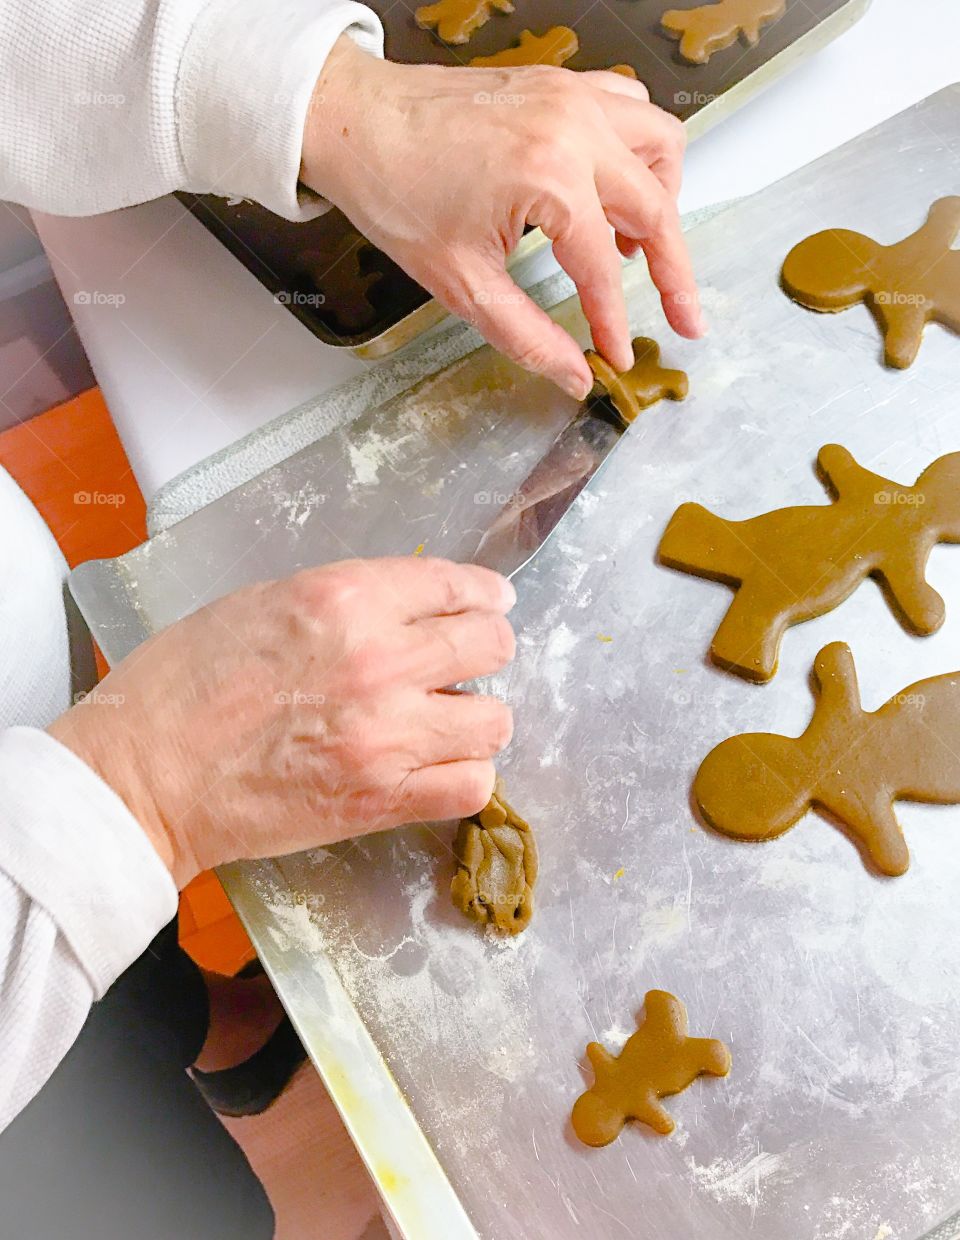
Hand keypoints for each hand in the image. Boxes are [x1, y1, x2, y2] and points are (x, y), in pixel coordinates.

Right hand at [49, 558, 515, 888]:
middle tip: (472, 657)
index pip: (452, 584)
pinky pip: (471, 787)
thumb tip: (402, 610)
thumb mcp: (262, 604)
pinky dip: (464, 776)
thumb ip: (343, 603)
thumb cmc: (182, 683)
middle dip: (486, 645)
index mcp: (343, 599)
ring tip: (448, 719)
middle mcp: (379, 661)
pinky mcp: (382, 800)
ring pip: (494, 719)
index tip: (491, 600)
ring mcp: (386, 735)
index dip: (480, 591)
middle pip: (489, 644)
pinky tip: (437, 768)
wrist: (143, 777)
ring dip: (477, 716)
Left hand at [301, 37, 702, 400]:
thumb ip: (527, 336)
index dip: (616, 321)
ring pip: (659, 145)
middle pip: (656, 207)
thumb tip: (575, 375)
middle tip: (684, 317)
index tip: (620, 354)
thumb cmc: (394, 191)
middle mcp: (573, 127)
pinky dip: (638, 150)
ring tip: (638, 248)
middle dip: (675, 272)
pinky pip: (630, 108)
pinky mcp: (560, 84)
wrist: (354, 121)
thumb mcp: (461, 283)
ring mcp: (571, 96)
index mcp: (548, 177)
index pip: (603, 269)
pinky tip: (614, 188)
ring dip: (662, 199)